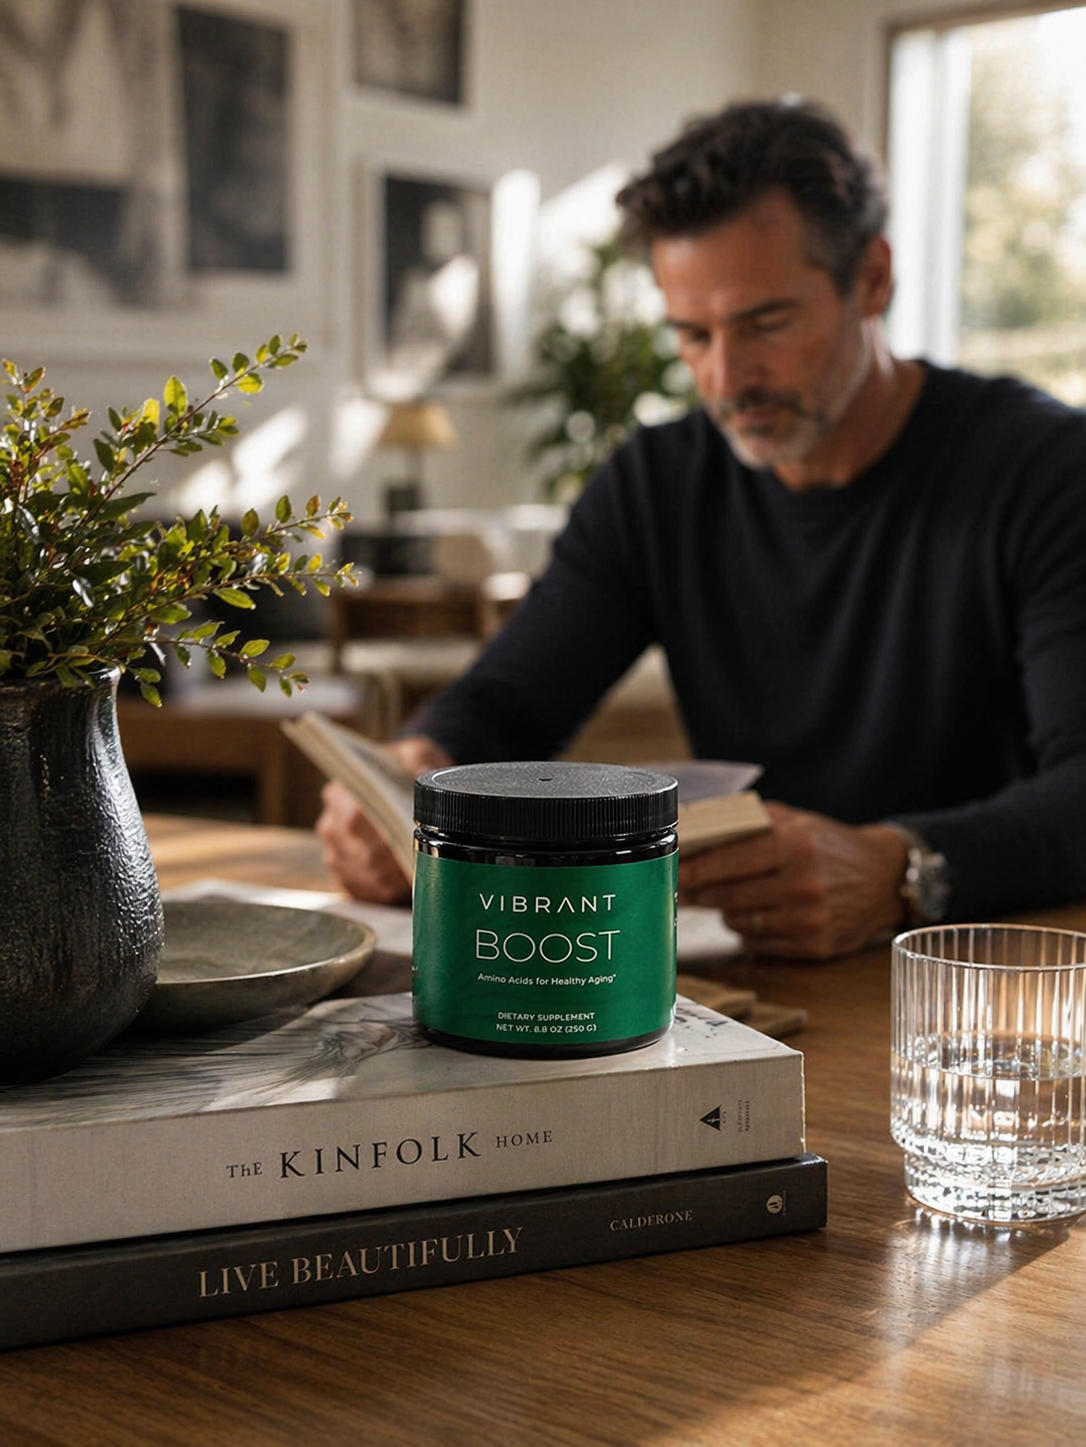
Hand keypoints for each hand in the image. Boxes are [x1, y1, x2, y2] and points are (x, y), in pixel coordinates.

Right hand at [315, 735, 451, 902]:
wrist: (395, 788)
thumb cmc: (403, 769)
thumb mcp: (414, 751)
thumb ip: (419, 757)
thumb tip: (423, 770)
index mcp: (340, 793)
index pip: (355, 819)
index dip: (385, 832)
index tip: (412, 835)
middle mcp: (331, 826)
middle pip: (363, 853)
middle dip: (399, 857)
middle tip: (429, 853)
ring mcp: (336, 855)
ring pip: (368, 875)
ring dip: (398, 875)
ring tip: (424, 864)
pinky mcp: (347, 878)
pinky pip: (368, 893)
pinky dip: (391, 889)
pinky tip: (410, 878)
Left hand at [678, 802, 908, 959]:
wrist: (884, 878)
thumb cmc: (831, 845)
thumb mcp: (797, 821)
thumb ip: (749, 821)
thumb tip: (698, 826)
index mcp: (797, 846)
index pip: (729, 861)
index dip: (694, 869)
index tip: (672, 872)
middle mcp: (804, 885)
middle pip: (728, 896)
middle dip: (699, 893)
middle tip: (682, 889)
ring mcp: (810, 920)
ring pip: (739, 923)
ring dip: (725, 911)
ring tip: (726, 898)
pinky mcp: (815, 947)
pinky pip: (759, 944)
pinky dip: (748, 931)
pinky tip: (754, 916)